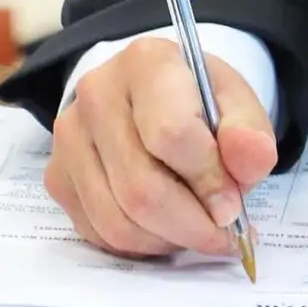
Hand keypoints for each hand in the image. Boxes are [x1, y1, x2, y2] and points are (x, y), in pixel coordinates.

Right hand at [45, 37, 277, 258]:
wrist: (153, 98)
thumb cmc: (197, 102)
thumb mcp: (235, 104)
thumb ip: (250, 131)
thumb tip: (250, 158)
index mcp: (146, 63)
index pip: (171, 134)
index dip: (209, 180)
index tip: (234, 203)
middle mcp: (96, 93)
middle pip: (141, 188)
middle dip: (191, 225)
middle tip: (221, 233)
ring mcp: (69, 136)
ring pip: (117, 220)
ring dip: (167, 240)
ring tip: (194, 227)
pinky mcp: (57, 175)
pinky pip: (98, 233)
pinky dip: (140, 244)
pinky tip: (163, 225)